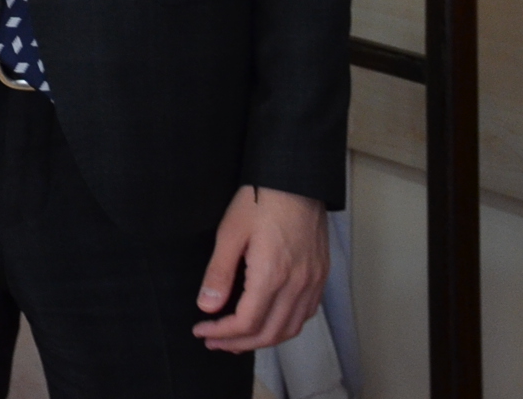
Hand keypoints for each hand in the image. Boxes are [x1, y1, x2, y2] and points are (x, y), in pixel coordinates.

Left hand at [192, 184, 327, 351]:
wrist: (296, 179)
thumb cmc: (260, 200)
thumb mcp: (229, 232)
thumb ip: (219, 273)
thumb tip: (207, 306)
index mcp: (272, 275)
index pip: (247, 322)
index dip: (223, 333)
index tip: (202, 331)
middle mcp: (297, 284)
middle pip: (269, 333)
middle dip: (239, 343)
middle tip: (214, 341)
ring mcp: (313, 281)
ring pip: (291, 328)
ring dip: (263, 339)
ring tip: (237, 338)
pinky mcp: (320, 274)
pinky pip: (305, 313)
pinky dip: (285, 325)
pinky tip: (269, 320)